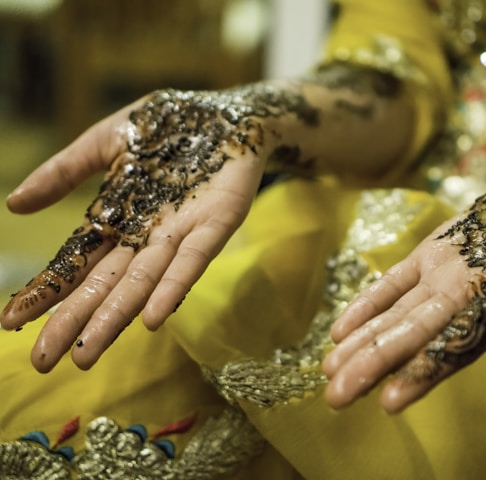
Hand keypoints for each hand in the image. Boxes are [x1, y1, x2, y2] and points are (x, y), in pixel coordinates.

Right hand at [0, 88, 271, 371]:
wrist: (226, 113)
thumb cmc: (167, 127)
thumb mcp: (107, 141)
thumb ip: (64, 171)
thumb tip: (13, 205)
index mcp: (116, 217)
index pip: (76, 261)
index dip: (48, 290)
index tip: (11, 321)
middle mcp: (145, 235)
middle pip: (106, 284)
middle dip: (75, 321)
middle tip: (44, 363)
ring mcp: (181, 233)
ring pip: (144, 282)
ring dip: (115, 317)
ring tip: (86, 354)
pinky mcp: (216, 223)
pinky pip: (193, 260)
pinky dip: (173, 287)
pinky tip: (152, 317)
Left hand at [323, 165, 485, 412]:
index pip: (460, 345)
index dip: (426, 372)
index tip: (391, 400)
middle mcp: (466, 295)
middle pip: (414, 336)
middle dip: (374, 365)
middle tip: (335, 396)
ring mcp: (444, 275)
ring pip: (396, 315)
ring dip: (362, 343)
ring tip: (329, 371)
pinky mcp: (433, 252)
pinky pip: (394, 282)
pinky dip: (367, 303)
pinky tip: (340, 328)